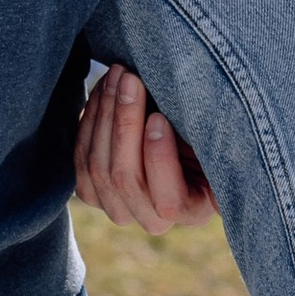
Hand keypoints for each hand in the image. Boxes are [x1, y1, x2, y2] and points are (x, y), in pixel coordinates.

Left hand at [73, 66, 215, 236]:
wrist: (182, 134)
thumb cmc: (206, 134)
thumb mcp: (213, 135)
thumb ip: (206, 134)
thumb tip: (182, 117)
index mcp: (192, 211)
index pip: (169, 202)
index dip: (159, 159)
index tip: (158, 118)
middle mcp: (152, 220)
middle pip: (124, 178)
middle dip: (125, 122)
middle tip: (130, 79)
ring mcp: (117, 208)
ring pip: (98, 167)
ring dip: (105, 113)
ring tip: (117, 75)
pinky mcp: (91, 191)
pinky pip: (81, 158)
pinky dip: (90, 119)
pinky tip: (104, 89)